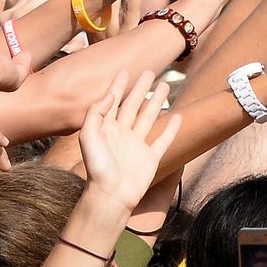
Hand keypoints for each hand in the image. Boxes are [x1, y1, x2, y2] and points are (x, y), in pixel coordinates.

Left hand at [78, 71, 181, 212]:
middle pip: (133, 105)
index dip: (118, 86)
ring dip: (157, 102)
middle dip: (141, 88)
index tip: (125, 70)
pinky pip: (163, 139)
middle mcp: (122, 134)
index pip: (113, 101)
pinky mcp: (151, 158)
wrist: (111, 195)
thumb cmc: (97, 168)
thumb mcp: (88, 137)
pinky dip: (171, 128)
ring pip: (149, 117)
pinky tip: (178, 116)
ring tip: (165, 85)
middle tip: (150, 72)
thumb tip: (110, 95)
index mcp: (106, 128)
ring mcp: (137, 145)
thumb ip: (95, 113)